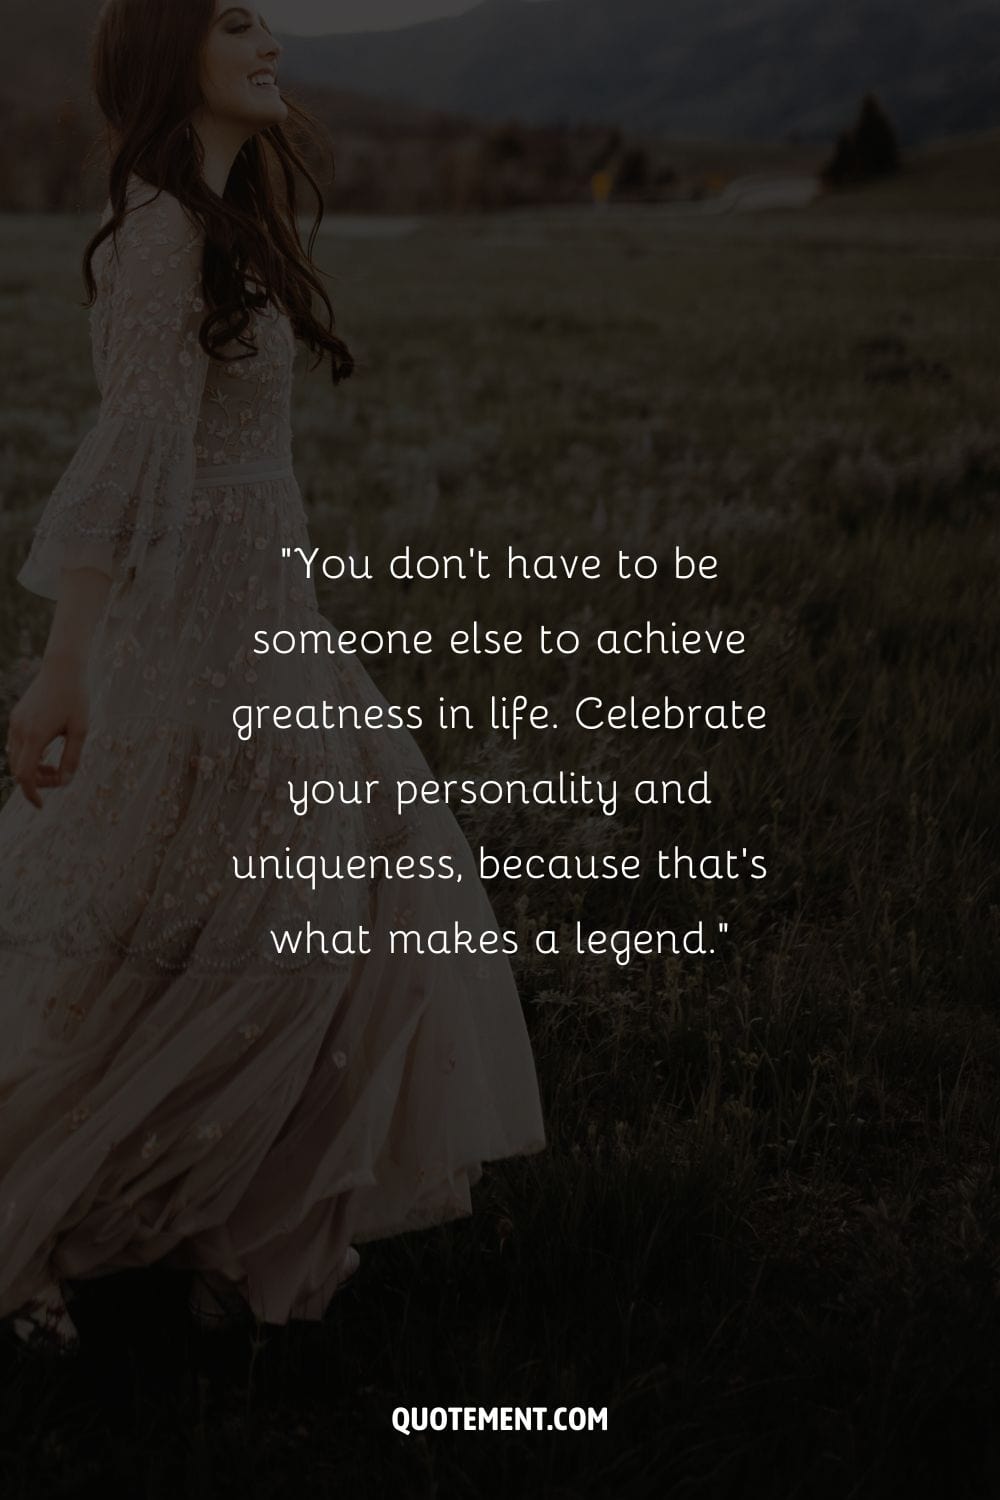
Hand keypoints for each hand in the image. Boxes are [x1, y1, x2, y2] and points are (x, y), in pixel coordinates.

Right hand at [5, 657, 88, 810]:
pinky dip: (28, 755)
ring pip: (15, 758)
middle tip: (59, 776)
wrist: (63, 668)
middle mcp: (20, 730)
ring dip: (32, 768)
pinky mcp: (16, 717)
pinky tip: (46, 752)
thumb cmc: (76, 698)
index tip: (41, 805)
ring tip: (54, 765)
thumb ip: (73, 758)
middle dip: (36, 781)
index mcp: (35, 736)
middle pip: (19, 769)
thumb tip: (65, 781)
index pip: (24, 775)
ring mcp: (15, 723)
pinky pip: (16, 745)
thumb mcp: (81, 730)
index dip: (32, 793)